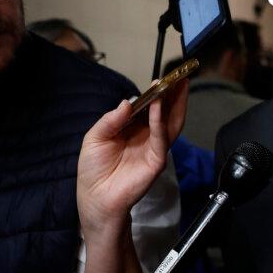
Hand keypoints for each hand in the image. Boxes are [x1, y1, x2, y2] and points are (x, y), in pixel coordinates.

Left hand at [78, 80, 188, 237]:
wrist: (95, 197)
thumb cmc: (93, 169)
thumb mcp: (95, 138)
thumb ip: (110, 120)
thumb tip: (127, 103)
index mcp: (134, 130)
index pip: (150, 108)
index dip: (157, 93)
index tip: (162, 78)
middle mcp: (147, 137)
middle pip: (166, 112)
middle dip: (174, 94)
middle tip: (179, 75)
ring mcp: (154, 149)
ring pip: (170, 122)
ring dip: (174, 103)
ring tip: (177, 84)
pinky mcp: (156, 161)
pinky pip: (161, 138)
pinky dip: (160, 120)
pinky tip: (158, 106)